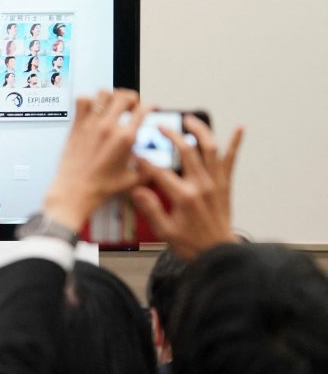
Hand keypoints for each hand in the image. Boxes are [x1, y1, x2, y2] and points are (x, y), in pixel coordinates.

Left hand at [43, 90, 152, 229]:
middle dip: (132, 98)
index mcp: (125, 138)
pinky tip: (92, 109)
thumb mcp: (131, 180)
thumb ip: (147, 170)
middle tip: (132, 105)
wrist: (75, 191)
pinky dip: (88, 100)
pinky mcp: (77, 126)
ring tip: (113, 103)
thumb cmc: (99, 187)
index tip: (150, 107)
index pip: (143, 110)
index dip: (150, 106)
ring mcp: (91, 125)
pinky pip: (82, 101)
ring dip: (112, 95)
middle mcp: (109, 128)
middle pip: (125, 96)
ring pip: (104, 94)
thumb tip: (155, 166)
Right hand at [132, 115, 242, 259]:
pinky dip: (235, 143)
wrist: (218, 254)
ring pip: (210, 149)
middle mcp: (202, 185)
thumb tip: (138, 191)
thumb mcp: (164, 231)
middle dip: (172, 135)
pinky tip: (238, 129)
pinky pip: (231, 160)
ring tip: (190, 120)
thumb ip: (151, 209)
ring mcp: (216, 183)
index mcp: (184, 197)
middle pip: (187, 151)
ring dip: (200, 131)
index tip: (136, 154)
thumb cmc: (192, 244)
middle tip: (161, 127)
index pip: (160, 171)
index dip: (145, 161)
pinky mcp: (225, 185)